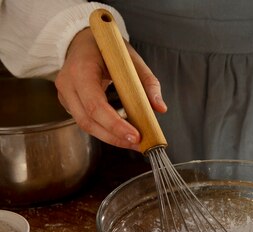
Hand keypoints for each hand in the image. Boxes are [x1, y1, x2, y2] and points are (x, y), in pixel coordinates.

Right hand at [55, 28, 166, 150]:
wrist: (83, 40)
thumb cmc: (107, 48)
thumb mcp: (131, 58)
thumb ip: (148, 82)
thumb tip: (160, 108)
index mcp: (81, 70)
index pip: (95, 105)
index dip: (115, 125)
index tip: (136, 136)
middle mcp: (68, 84)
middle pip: (88, 122)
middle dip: (115, 137)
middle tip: (139, 144)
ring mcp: (65, 95)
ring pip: (86, 125)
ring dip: (111, 137)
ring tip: (134, 142)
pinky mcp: (68, 102)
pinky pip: (86, 121)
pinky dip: (105, 129)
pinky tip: (122, 132)